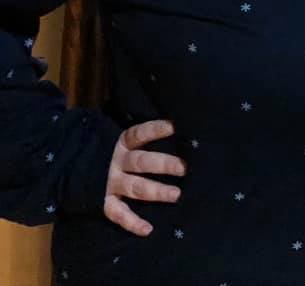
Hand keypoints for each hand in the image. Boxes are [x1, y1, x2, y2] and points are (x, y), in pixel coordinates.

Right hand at [103, 119, 185, 235]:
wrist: (70, 169)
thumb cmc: (109, 152)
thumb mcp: (121, 140)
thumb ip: (142, 138)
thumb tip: (174, 128)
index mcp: (122, 144)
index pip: (139, 134)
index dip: (155, 129)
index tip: (173, 126)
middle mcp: (116, 162)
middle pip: (142, 162)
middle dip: (163, 164)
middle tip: (183, 168)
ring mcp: (110, 183)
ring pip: (135, 187)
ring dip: (156, 191)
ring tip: (176, 195)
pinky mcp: (103, 202)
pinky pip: (118, 213)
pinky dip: (132, 223)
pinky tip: (147, 229)